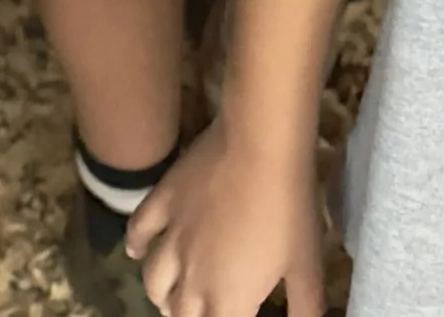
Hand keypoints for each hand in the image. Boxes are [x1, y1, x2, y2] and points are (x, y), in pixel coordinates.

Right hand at [129, 121, 326, 316]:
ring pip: (154, 283)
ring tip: (170, 299)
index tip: (232, 315)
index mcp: (229, 301)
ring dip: (162, 297)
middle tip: (204, 311)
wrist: (261, 144)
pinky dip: (135, 246)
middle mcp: (192, 279)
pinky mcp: (162, 202)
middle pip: (180, 315)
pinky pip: (138, 231)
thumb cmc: (289, 208)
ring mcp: (172, 239)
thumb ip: (305, 309)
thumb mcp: (308, 267)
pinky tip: (136, 252)